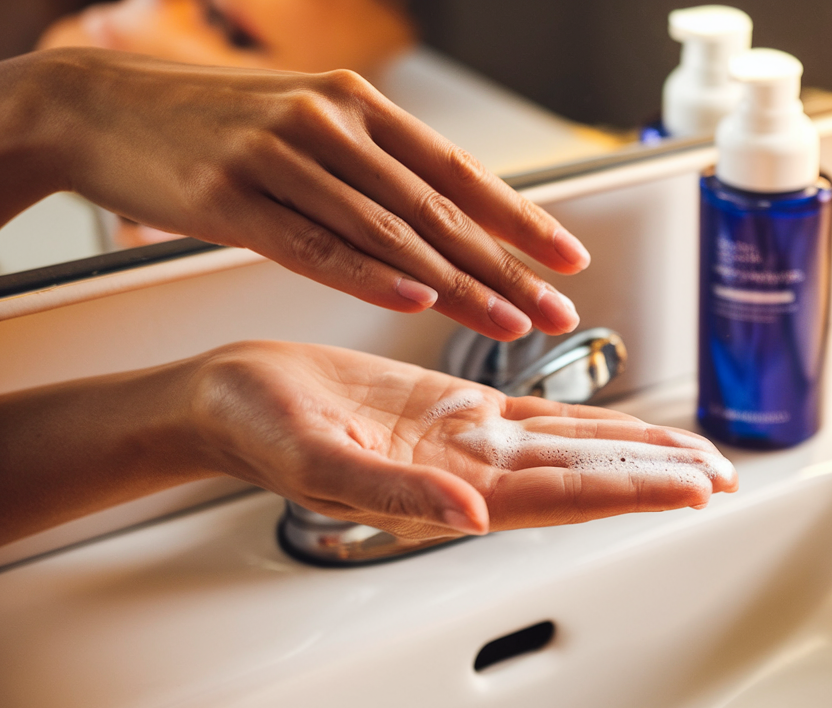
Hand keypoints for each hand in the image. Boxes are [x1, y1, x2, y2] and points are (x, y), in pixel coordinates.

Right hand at [20, 47, 587, 338]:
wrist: (105, 106)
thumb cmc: (216, 125)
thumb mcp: (309, 128)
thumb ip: (375, 170)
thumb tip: (446, 219)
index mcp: (357, 105)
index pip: (459, 170)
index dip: (521, 219)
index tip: (570, 259)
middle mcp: (329, 123)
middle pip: (437, 207)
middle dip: (506, 266)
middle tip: (558, 308)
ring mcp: (278, 156)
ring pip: (387, 229)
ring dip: (457, 283)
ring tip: (507, 322)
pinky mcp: (229, 195)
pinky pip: (312, 243)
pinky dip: (368, 273)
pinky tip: (415, 298)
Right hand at [189, 341, 737, 539]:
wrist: (230, 397)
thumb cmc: (257, 429)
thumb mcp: (317, 460)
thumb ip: (398, 495)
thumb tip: (471, 516)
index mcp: (449, 491)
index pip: (565, 494)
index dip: (634, 490)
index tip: (695, 489)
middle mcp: (473, 472)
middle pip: (589, 474)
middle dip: (660, 475)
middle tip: (726, 475)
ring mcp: (469, 442)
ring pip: (575, 446)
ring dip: (638, 452)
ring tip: (697, 458)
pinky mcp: (456, 409)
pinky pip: (539, 415)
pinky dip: (588, 419)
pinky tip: (622, 424)